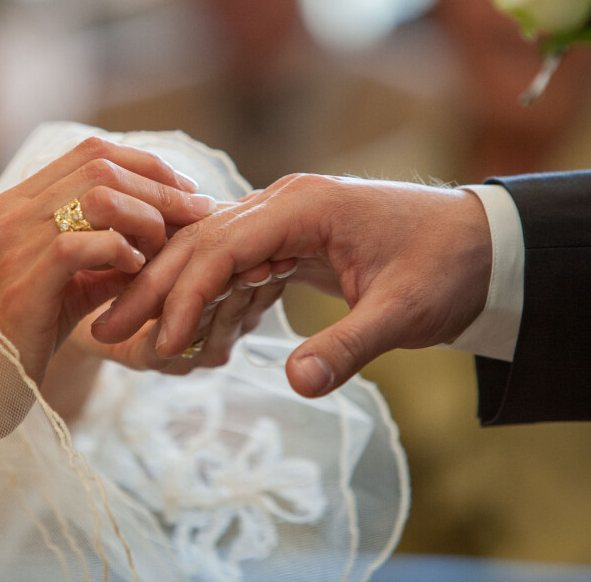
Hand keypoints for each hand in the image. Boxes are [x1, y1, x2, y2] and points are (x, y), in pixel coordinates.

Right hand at [0, 136, 216, 383]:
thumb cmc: (24, 333)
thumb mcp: (71, 283)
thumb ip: (109, 253)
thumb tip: (166, 231)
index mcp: (19, 202)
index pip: (91, 151)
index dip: (147, 164)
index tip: (186, 191)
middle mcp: (11, 213)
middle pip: (101, 167)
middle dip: (161, 188)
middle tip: (198, 214)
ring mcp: (12, 245)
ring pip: (96, 198)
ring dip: (145, 217)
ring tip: (161, 246)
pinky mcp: (23, 284)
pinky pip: (82, 246)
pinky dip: (121, 251)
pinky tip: (136, 269)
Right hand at [92, 173, 492, 396]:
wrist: (484, 246)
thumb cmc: (449, 267)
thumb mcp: (404, 312)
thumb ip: (349, 347)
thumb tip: (294, 385)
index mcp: (304, 205)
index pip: (223, 245)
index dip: (185, 294)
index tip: (157, 341)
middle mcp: (285, 205)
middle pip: (202, 244)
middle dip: (154, 289)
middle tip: (106, 330)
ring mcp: (286, 222)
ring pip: (212, 256)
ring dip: (174, 297)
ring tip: (134, 337)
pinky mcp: (292, 244)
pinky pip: (238, 270)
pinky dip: (213, 302)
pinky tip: (192, 335)